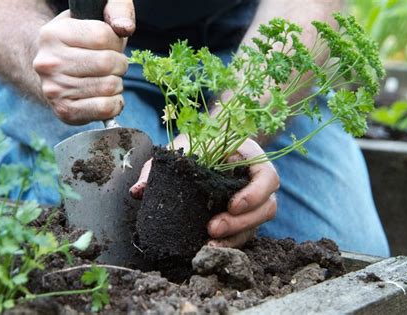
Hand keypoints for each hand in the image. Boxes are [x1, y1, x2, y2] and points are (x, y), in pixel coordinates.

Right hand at [32, 0, 134, 124]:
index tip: (111, 45)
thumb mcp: (93, 16)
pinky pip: (105, 108)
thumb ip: (116, 8)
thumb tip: (125, 28)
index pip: (103, 35)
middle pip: (107, 63)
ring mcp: (55, 89)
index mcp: (52, 34)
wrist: (53, 72)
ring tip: (107, 79)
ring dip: (118, 84)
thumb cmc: (81, 44)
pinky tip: (108, 97)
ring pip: (109, 86)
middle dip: (120, 64)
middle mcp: (48, 62)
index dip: (116, 41)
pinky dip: (116, 103)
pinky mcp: (65, 111)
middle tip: (113, 65)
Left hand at [130, 138, 278, 247]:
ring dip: (236, 236)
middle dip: (241, 222)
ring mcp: (253, 201)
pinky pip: (244, 233)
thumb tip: (138, 191)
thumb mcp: (180, 147)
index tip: (231, 205)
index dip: (255, 194)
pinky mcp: (243, 217)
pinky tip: (210, 247)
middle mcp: (257, 182)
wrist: (206, 145)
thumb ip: (158, 166)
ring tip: (210, 243)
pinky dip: (229, 242)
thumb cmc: (197, 143)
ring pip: (257, 225)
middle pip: (266, 208)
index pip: (268, 177)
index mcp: (251, 158)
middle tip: (212, 228)